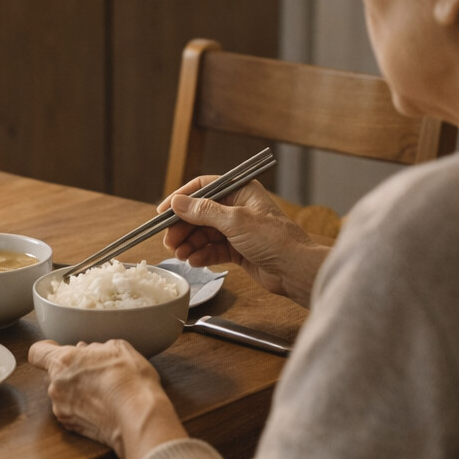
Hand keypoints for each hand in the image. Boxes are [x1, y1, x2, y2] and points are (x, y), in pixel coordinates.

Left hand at [28, 339, 185, 458]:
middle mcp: (56, 387)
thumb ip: (97, 347)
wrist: (139, 417)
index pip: (37, 352)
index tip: (58, 350)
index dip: (47, 350)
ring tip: (104, 391)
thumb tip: (91, 351)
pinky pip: (71, 412)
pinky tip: (104, 406)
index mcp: (63, 362)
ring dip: (77, 391)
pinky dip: (84, 409)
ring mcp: (62, 409)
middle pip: (54, 374)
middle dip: (71, 372)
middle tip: (94, 371)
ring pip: (63, 394)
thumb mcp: (119, 348)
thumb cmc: (129, 381)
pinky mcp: (71, 428)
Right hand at [159, 177, 327, 307]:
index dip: (182, 199)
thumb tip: (177, 203)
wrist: (296, 270)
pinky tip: (194, 261)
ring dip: (190, 243)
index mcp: (241, 191)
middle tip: (169, 241)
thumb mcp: (235, 221)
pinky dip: (202, 255)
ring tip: (180, 254)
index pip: (204, 188)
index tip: (162, 213)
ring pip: (205, 233)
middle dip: (183, 227)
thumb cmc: (274, 239)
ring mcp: (238, 230)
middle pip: (200, 213)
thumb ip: (204, 212)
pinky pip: (213, 249)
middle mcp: (238, 208)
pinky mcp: (239, 250)